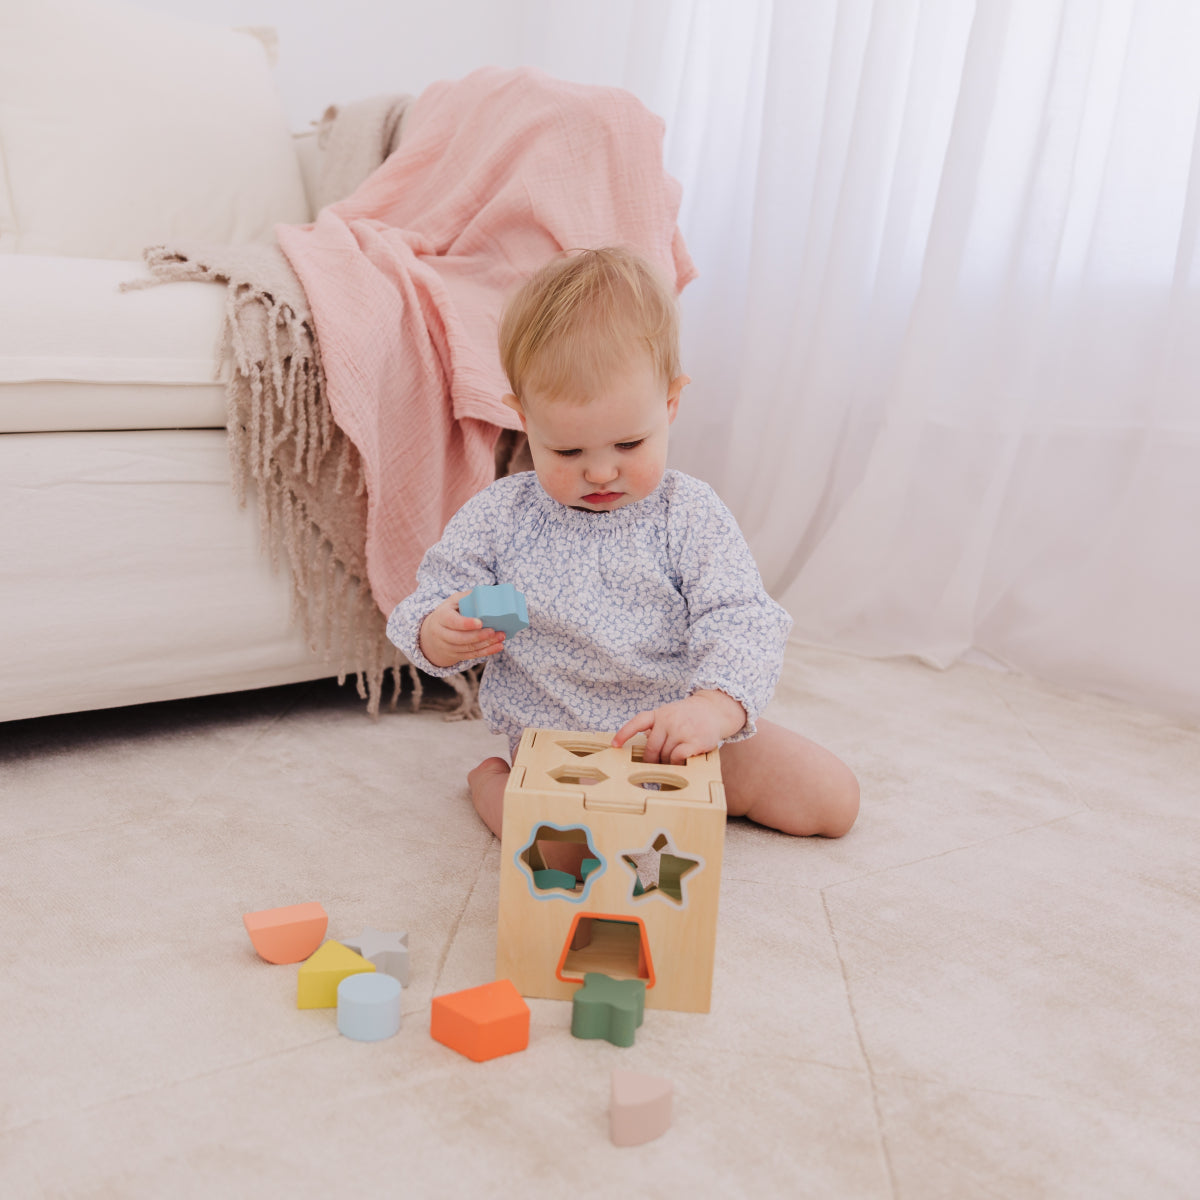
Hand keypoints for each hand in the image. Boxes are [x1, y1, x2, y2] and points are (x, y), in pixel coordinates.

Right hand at [418, 590, 505, 668]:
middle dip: (480, 636)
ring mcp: (448, 647)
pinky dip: (487, 652)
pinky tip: (498, 646)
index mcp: (441, 617)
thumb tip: (486, 592)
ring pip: (468, 648)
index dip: (466, 623)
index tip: (480, 622)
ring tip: (501, 637)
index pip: (453, 622)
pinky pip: (472, 655)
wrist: (432, 635)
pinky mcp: (456, 655)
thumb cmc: (447, 614)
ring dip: (487, 644)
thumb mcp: (452, 602)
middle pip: (461, 638)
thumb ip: (466, 597)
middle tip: (495, 631)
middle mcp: (442, 634)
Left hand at [611, 690, 745, 763]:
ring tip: (674, 760)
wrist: (714, 710)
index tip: (614, 745)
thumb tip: (646, 748)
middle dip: (652, 760)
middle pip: (651, 748)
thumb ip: (657, 727)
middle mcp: (668, 721)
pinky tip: (681, 762)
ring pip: (665, 755)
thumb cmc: (689, 716)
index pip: (637, 722)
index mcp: (660, 714)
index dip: (624, 733)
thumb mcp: (670, 713)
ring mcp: (681, 731)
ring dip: (667, 762)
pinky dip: (677, 764)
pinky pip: (677, 758)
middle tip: (656, 765)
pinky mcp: (694, 741)